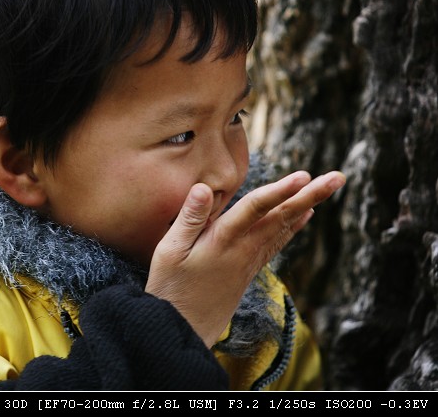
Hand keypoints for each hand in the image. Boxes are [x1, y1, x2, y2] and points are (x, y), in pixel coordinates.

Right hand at [145, 170, 345, 347]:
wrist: (182, 330)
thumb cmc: (170, 288)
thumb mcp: (169, 251)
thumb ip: (188, 219)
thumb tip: (203, 188)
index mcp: (222, 241)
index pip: (255, 209)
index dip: (279, 190)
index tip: (304, 175)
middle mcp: (243, 249)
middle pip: (280, 216)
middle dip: (309, 195)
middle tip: (338, 176)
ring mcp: (248, 261)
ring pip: (283, 228)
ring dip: (308, 205)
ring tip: (329, 187)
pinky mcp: (248, 270)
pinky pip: (277, 243)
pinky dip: (293, 226)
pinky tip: (305, 215)